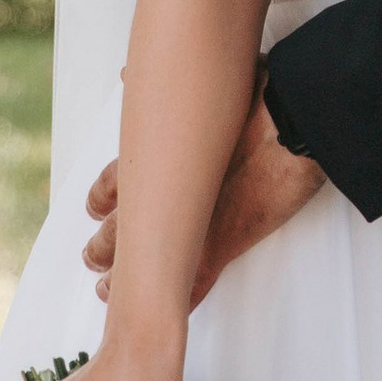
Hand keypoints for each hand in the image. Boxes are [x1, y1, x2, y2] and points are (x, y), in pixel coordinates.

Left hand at [84, 89, 325, 304]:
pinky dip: (178, 298)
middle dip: (104, 244)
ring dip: (122, 279)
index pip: (116, 181)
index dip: (103, 195)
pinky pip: (192, 284)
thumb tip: (129, 71)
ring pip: (143, 263)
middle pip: (120, 228)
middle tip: (92, 255)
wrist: (290, 126)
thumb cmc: (257, 99)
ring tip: (105, 290)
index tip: (96, 205)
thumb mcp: (206, 84)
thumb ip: (168, 89)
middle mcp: (168, 195)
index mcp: (161, 156)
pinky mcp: (222, 247)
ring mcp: (192, 226)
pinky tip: (163, 309)